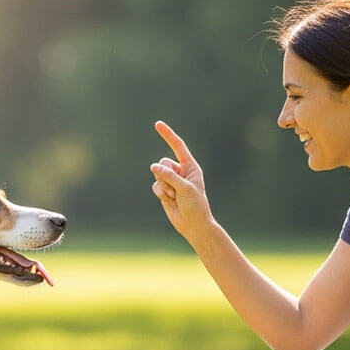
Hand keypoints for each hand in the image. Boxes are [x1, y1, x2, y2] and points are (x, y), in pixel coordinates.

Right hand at [149, 121, 213, 238]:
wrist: (193, 225)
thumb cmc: (195, 205)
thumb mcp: (184, 188)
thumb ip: (169, 176)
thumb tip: (153, 166)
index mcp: (190, 166)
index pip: (178, 146)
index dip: (168, 135)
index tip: (157, 124)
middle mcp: (180, 171)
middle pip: (163, 163)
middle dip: (166, 176)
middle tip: (176, 189)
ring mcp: (171, 181)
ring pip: (157, 175)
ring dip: (164, 187)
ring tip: (175, 197)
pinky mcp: (164, 191)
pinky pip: (155, 186)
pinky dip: (160, 193)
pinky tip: (170, 201)